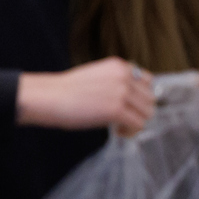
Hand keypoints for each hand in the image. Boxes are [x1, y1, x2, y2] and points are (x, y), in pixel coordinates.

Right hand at [16, 57, 153, 135]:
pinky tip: (117, 132)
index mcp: (120, 66)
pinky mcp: (117, 109)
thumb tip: (134, 99)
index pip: (148, 81)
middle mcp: (124, 76)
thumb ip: (117, 82)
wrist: (48, 97)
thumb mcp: (98, 76)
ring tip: (120, 126)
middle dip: (139, 111)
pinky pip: (138, 125)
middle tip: (124, 120)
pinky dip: (131, 131)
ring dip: (136, 122)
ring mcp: (122, 92)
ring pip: (147, 113)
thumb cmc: (67, 91)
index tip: (130, 106)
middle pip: (150, 99)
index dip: (140, 97)